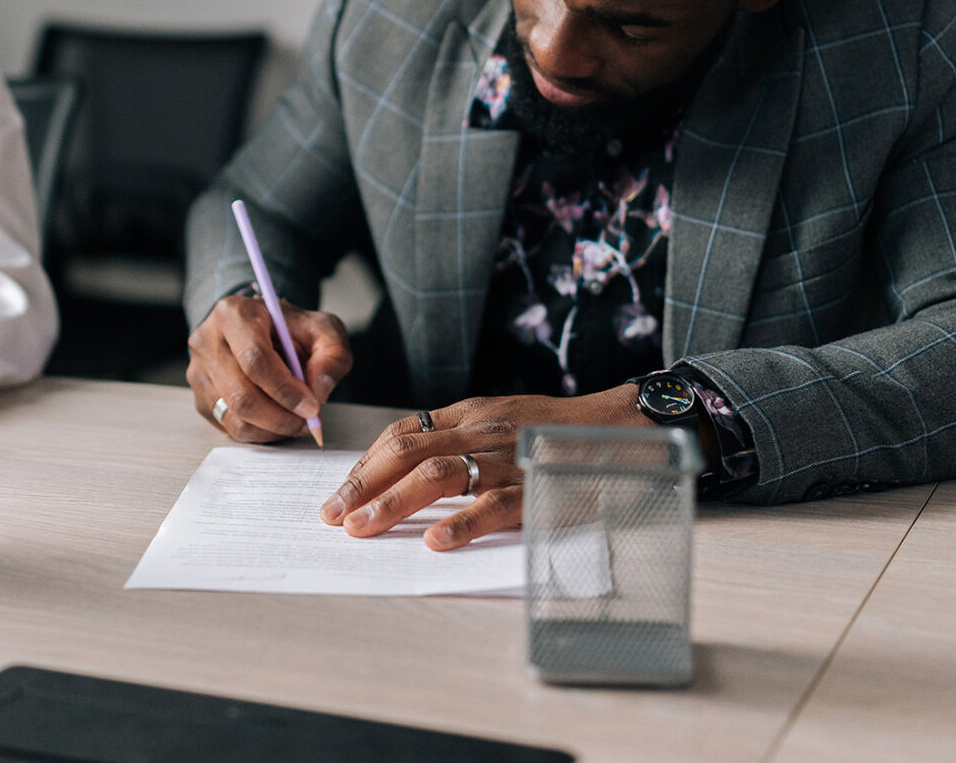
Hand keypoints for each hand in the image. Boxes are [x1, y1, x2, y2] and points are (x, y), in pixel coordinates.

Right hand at [187, 294, 352, 441]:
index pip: (255, 359)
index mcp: (235, 313)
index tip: (311, 406)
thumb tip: (319, 390)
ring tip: (296, 420)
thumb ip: (332, 354)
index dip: (285, 390)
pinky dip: (260, 432)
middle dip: (281, 417)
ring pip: (235, 417)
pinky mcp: (200, 397)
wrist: (261, 330)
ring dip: (273, 428)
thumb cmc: (289, 329)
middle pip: (242, 395)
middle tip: (308, 421)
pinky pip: (230, 428)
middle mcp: (208, 340)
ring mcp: (199, 371)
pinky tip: (277, 419)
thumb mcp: (322, 329)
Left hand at [319, 387, 644, 549]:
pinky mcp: (537, 488)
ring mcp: (508, 459)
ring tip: (362, 529)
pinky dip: (462, 523)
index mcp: (470, 415)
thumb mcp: (501, 420)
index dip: (367, 463)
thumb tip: (409, 464)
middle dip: (363, 484)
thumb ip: (460, 438)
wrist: (623, 426)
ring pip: (437, 474)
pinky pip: (494, 504)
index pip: (403, 433)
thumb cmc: (558, 430)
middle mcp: (482, 431)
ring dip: (393, 503)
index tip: (341, 492)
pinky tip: (435, 541)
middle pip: (407, 452)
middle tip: (333, 515)